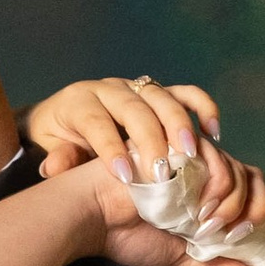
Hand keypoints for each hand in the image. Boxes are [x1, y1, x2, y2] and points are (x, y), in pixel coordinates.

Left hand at [24, 74, 224, 179]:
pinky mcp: (157, 92)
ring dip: (180, 125)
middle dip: (151, 141)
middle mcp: (111, 89)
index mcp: (81, 102)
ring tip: (191, 155)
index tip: (127, 178)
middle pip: (136, 109)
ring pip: (162, 98)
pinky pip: (185, 93)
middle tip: (163, 174)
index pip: (98, 123)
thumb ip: (58, 159)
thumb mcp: (52, 149)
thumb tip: (55, 167)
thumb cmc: (61, 139)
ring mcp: (136, 87)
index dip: (112, 149)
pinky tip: (212, 132)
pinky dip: (202, 108)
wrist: (65, 116)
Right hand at [77, 144, 264, 265]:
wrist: (93, 217)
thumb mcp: (182, 258)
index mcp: (211, 196)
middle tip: (241, 235)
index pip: (258, 194)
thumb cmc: (127, 234)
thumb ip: (218, 265)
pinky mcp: (187, 148)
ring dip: (237, 205)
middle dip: (263, 210)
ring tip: (212, 228)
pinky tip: (203, 211)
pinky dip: (221, 189)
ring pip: (244, 173)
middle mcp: (210, 176)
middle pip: (259, 181)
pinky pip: (222, 163)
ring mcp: (200, 160)